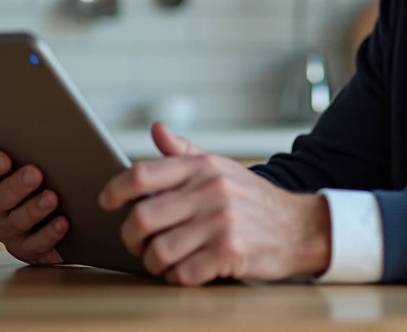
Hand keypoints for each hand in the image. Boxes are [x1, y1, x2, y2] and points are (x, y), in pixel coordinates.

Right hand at [0, 151, 67, 264]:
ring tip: (52, 198)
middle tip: (35, 174)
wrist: (64, 213)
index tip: (5, 159)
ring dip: (33, 210)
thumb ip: (41, 151)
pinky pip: (33, 245)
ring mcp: (6, 229)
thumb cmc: (50, 177)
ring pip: (15, 222)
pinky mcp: (23, 249)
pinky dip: (48, 234)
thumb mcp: (43, 163)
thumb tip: (55, 141)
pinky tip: (62, 223)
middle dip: (17, 186)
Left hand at [99, 123, 330, 285]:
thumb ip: (185, 151)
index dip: (115, 189)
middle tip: (136, 243)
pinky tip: (185, 271)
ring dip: (153, 263)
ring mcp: (221, 222)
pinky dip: (177, 277)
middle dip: (130, 237)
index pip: (143, 173)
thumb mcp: (221, 167)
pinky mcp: (230, 253)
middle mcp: (210, 190)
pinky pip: (183, 273)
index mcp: (203, 167)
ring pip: (159, 251)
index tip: (107, 201)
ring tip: (161, 261)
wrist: (299, 226)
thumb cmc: (254, 199)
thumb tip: (156, 129)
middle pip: (142, 217)